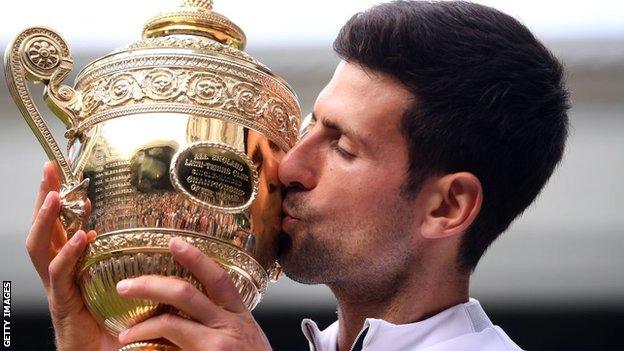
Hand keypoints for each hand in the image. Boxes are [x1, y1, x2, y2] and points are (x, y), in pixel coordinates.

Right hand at [26, 162, 119, 350]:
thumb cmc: (112, 321)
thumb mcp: (120, 282)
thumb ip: (123, 260)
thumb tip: (138, 236)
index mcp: (72, 264)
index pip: (60, 225)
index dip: (59, 200)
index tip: (64, 174)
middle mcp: (59, 272)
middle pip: (44, 228)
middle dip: (44, 198)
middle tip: (48, 171)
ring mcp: (57, 287)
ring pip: (41, 247)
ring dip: (46, 220)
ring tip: (55, 197)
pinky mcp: (62, 303)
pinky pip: (59, 275)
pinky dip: (68, 254)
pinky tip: (80, 238)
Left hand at [115, 238, 271, 350]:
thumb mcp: (245, 334)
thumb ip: (225, 318)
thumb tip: (192, 309)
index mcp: (238, 314)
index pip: (217, 277)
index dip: (195, 257)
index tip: (174, 242)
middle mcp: (229, 324)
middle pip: (185, 294)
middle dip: (150, 286)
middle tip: (125, 286)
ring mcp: (217, 343)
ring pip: (170, 323)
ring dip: (142, 325)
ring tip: (125, 333)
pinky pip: (169, 348)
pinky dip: (150, 346)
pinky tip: (138, 348)